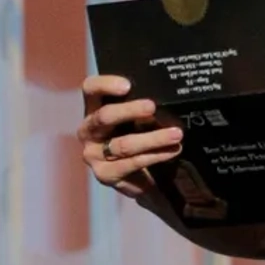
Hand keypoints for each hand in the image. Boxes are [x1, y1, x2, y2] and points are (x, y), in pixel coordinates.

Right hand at [79, 73, 184, 201]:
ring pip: (123, 144)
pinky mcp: (105, 174)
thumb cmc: (137, 139)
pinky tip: (173, 150)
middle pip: (104, 116)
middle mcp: (88, 131)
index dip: (105, 84)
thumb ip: (141, 109)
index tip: (127, 85)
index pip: (90, 89)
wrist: (138, 179)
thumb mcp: (136, 120)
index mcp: (93, 109)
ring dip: (153, 138)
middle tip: (152, 107)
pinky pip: (133, 163)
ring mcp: (93, 154)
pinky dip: (156, 155)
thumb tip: (166, 98)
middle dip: (130, 110)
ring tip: (176, 134)